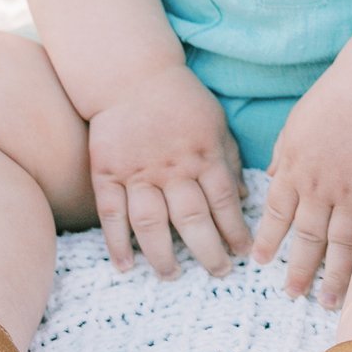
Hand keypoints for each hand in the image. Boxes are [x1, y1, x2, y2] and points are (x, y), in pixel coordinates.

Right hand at [85, 65, 250, 278]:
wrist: (131, 75)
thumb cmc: (181, 100)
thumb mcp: (216, 123)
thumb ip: (229, 160)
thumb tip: (244, 197)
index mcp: (203, 154)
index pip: (223, 202)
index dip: (235, 231)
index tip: (244, 253)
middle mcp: (172, 168)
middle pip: (192, 219)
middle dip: (208, 252)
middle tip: (218, 273)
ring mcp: (137, 172)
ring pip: (151, 223)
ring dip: (163, 255)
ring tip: (172, 276)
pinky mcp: (107, 173)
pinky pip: (111, 214)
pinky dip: (117, 243)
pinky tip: (126, 266)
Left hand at [251, 73, 351, 307]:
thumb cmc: (338, 97)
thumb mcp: (296, 122)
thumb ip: (283, 153)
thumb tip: (271, 174)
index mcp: (295, 168)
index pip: (277, 213)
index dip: (269, 239)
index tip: (261, 262)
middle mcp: (320, 187)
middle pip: (308, 238)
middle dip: (299, 270)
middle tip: (293, 295)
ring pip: (342, 244)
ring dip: (334, 276)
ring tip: (329, 301)